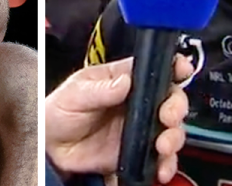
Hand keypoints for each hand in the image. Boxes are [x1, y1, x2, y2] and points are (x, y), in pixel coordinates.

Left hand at [45, 55, 191, 182]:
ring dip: (174, 136)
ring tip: (162, 144)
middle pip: (170, 99)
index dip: (173, 66)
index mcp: (123, 80)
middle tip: (167, 115)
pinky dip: (167, 163)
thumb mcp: (74, 93)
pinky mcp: (138, 152)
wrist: (50, 149)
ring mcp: (140, 128)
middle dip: (176, 106)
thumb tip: (123, 81)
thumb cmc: (59, 112)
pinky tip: (161, 166)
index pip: (153, 68)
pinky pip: (161, 157)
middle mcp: (137, 103)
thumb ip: (99, 87)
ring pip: (171, 129)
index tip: (181, 69)